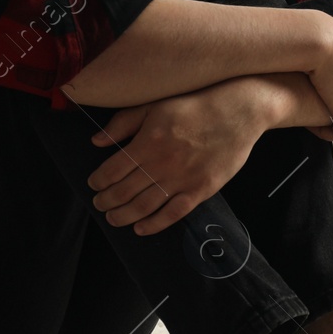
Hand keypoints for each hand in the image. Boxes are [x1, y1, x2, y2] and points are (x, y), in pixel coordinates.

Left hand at [84, 83, 267, 235]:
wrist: (239, 112)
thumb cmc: (196, 105)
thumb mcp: (155, 106)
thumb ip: (123, 123)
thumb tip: (96, 141)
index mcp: (149, 141)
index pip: (113, 170)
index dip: (98, 181)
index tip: (93, 185)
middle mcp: (162, 163)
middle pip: (124, 191)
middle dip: (106, 201)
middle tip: (99, 204)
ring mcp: (182, 179)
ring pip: (144, 206)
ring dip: (123, 215)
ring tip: (113, 218)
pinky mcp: (201, 189)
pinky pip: (173, 213)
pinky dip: (154, 224)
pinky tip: (140, 228)